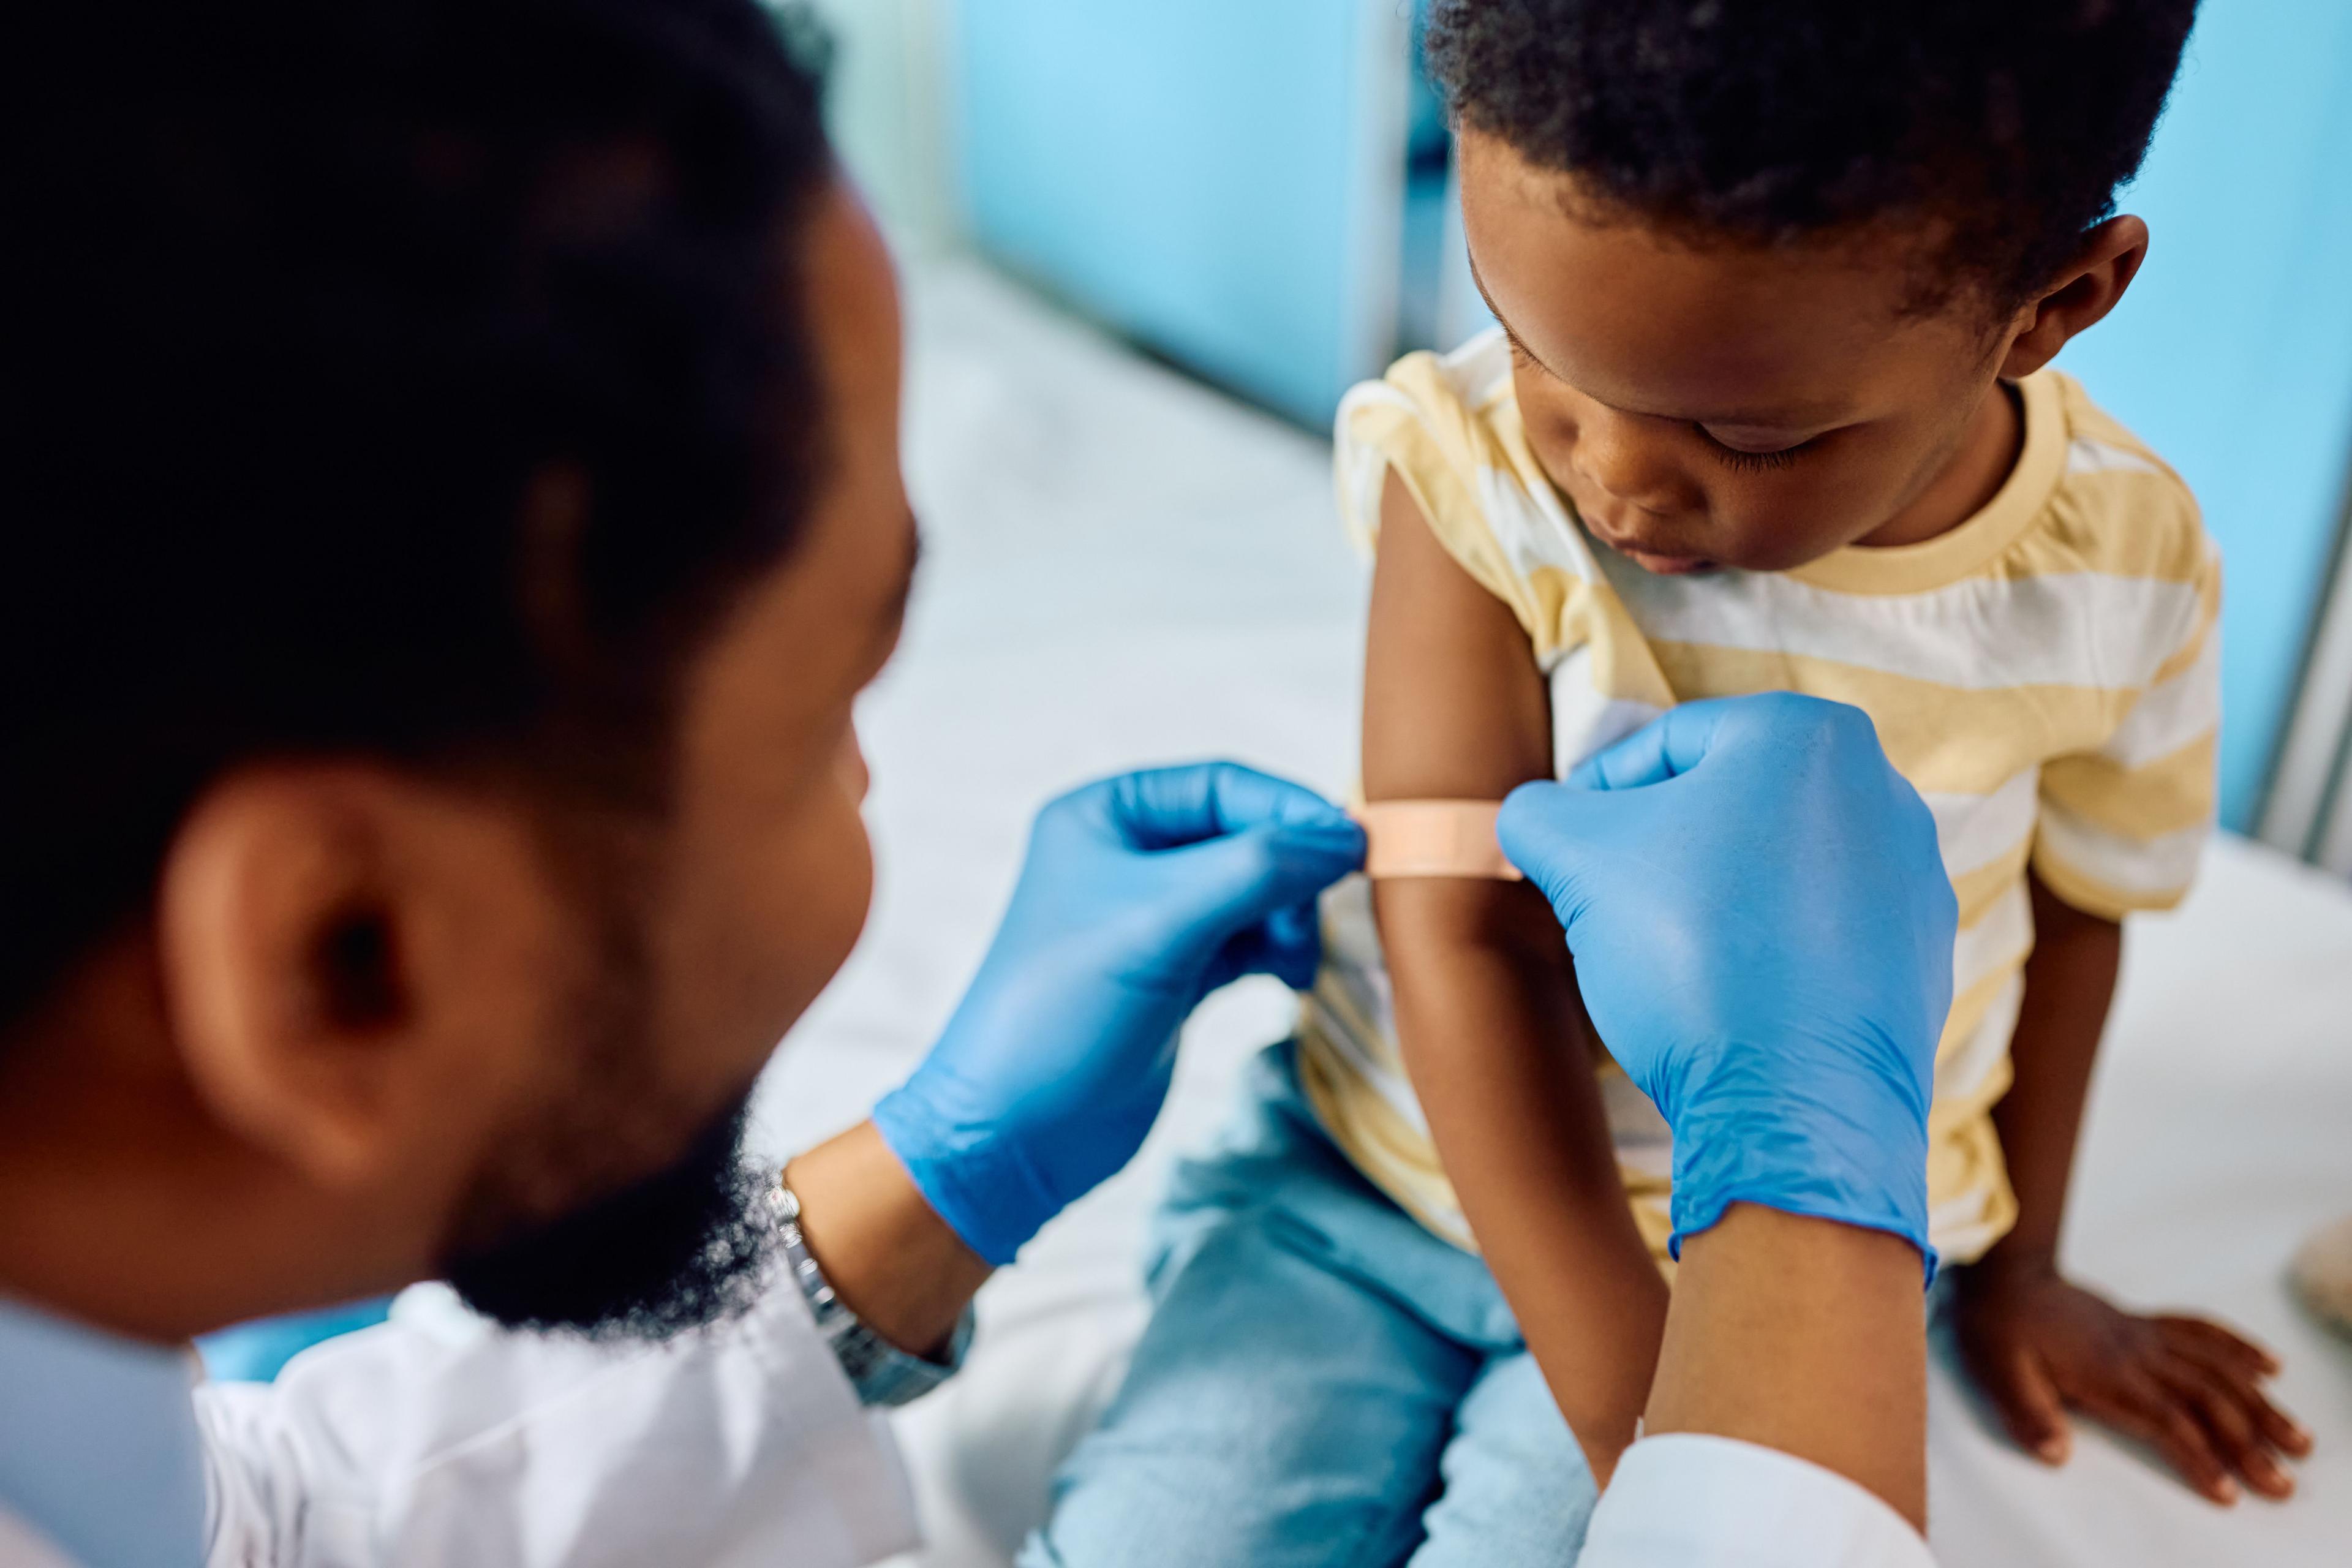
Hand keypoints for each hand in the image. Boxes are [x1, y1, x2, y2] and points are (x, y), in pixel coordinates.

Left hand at [873, 762, 1363, 1263]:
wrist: (1016, 1136)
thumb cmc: (1062, 1012)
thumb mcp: (1161, 923)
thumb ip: (1255, 869)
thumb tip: (1345, 833)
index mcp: (1102, 816)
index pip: (1220, 784)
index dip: (1288, 807)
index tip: (1354, 842)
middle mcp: (1126, 858)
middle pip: (1244, 836)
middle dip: (1292, 869)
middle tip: (1326, 909)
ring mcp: (1152, 920)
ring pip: (1253, 892)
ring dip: (1289, 916)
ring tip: (1297, 960)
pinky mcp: (1173, 976)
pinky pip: (1247, 941)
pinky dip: (1277, 952)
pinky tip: (1291, 980)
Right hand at [1494, 694, 1956, 1261]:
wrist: (1793, 1105)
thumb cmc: (1690, 954)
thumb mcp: (1576, 860)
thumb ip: (1539, 814)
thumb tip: (1532, 816)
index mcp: (1808, 734)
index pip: (1668, 742)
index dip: (1599, 794)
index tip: (1568, 844)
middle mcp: (1883, 789)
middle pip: (1730, 800)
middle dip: (1661, 845)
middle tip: (1606, 897)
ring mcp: (1914, 876)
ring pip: (1778, 863)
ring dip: (1714, 895)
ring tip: (1663, 951)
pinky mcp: (1922, 954)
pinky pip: (1822, 928)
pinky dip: (1770, 946)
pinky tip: (1727, 993)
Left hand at [1954, 1255, 2311, 1503]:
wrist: (2002, 1274)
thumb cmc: (1998, 1328)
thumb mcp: (1998, 1374)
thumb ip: (2029, 1414)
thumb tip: (2056, 1454)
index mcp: (2107, 1374)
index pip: (2167, 1422)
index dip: (2200, 1458)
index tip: (2229, 1490)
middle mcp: (2138, 1355)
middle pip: (2208, 1402)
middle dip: (2249, 1445)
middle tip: (2283, 1483)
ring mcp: (2145, 1336)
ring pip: (2217, 1369)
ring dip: (2261, 1404)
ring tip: (2299, 1438)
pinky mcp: (2144, 1322)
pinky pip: (2201, 1330)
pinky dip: (2239, 1347)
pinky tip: (2269, 1366)